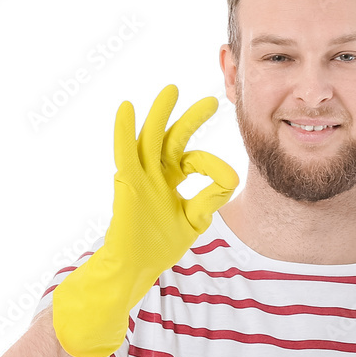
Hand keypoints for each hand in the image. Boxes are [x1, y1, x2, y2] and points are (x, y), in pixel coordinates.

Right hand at [53, 85, 238, 356]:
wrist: (135, 267)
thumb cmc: (160, 244)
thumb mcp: (195, 219)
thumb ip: (211, 198)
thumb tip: (231, 178)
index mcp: (171, 180)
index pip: (195, 160)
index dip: (213, 166)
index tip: (228, 180)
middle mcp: (156, 173)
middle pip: (174, 138)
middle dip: (192, 118)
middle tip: (213, 100)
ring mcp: (140, 176)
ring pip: (151, 138)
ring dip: (160, 113)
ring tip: (172, 90)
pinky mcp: (126, 183)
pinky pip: (124, 152)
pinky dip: (124, 130)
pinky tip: (126, 108)